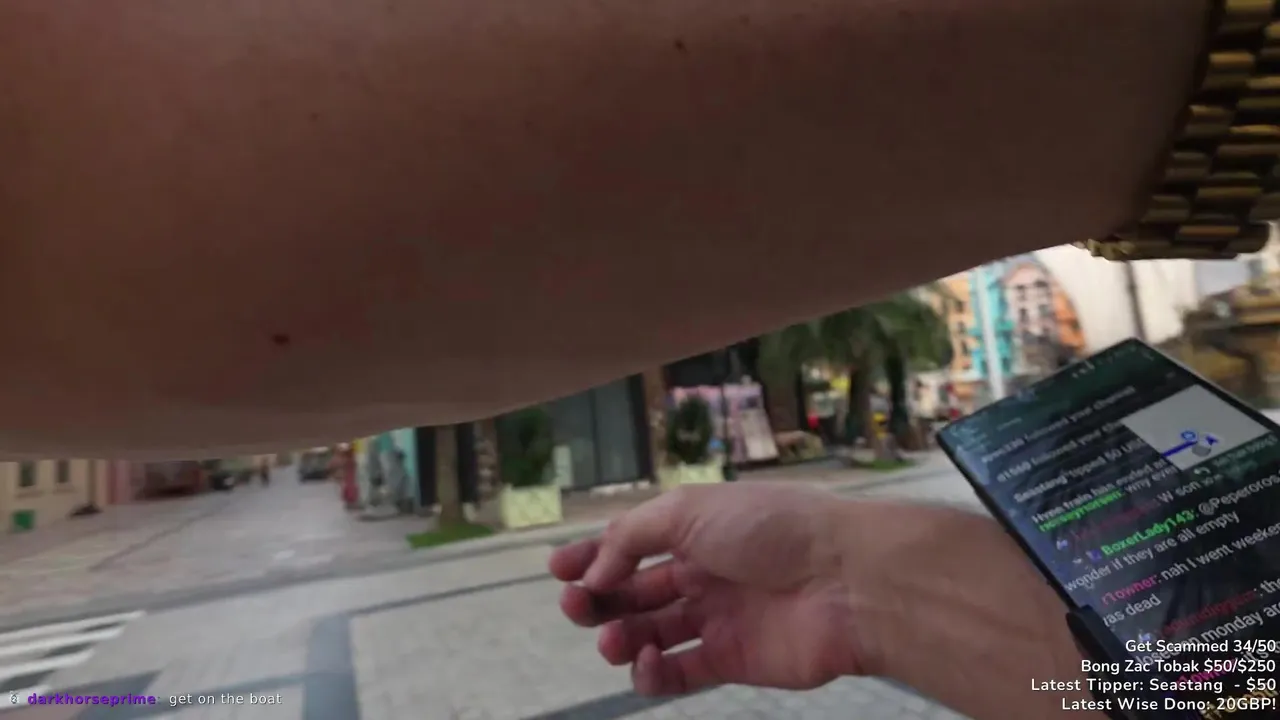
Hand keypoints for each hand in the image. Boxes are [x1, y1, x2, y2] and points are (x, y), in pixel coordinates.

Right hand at [548, 483, 869, 695]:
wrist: (845, 580)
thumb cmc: (772, 529)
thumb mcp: (690, 510)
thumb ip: (633, 536)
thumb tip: (595, 569)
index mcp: (695, 529)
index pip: (631, 544)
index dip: (593, 557)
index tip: (558, 570)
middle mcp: (703, 572)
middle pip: (635, 591)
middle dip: (598, 599)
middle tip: (575, 605)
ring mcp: (718, 618)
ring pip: (650, 633)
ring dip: (619, 636)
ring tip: (611, 638)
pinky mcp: (732, 660)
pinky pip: (679, 673)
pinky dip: (651, 674)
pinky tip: (641, 663)